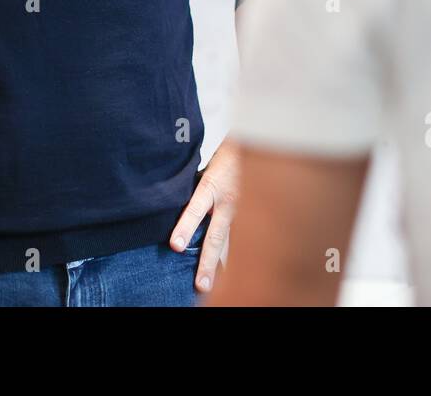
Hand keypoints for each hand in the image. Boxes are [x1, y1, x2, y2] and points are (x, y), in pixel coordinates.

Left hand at [169, 139, 240, 292]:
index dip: (185, 227)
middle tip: (200, 285)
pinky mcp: (249, 217)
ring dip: (220, 265)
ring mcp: (241, 212)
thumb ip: (192, 184)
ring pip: (229, 243)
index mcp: (213, 185)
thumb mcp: (205, 164)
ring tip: (212, 286)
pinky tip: (226, 273)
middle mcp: (229, 202)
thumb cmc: (226, 155)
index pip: (196, 208)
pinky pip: (238, 240)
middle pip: (216, 237)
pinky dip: (231, 258)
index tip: (174, 245)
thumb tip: (171, 200)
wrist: (260, 146)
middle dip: (207, 262)